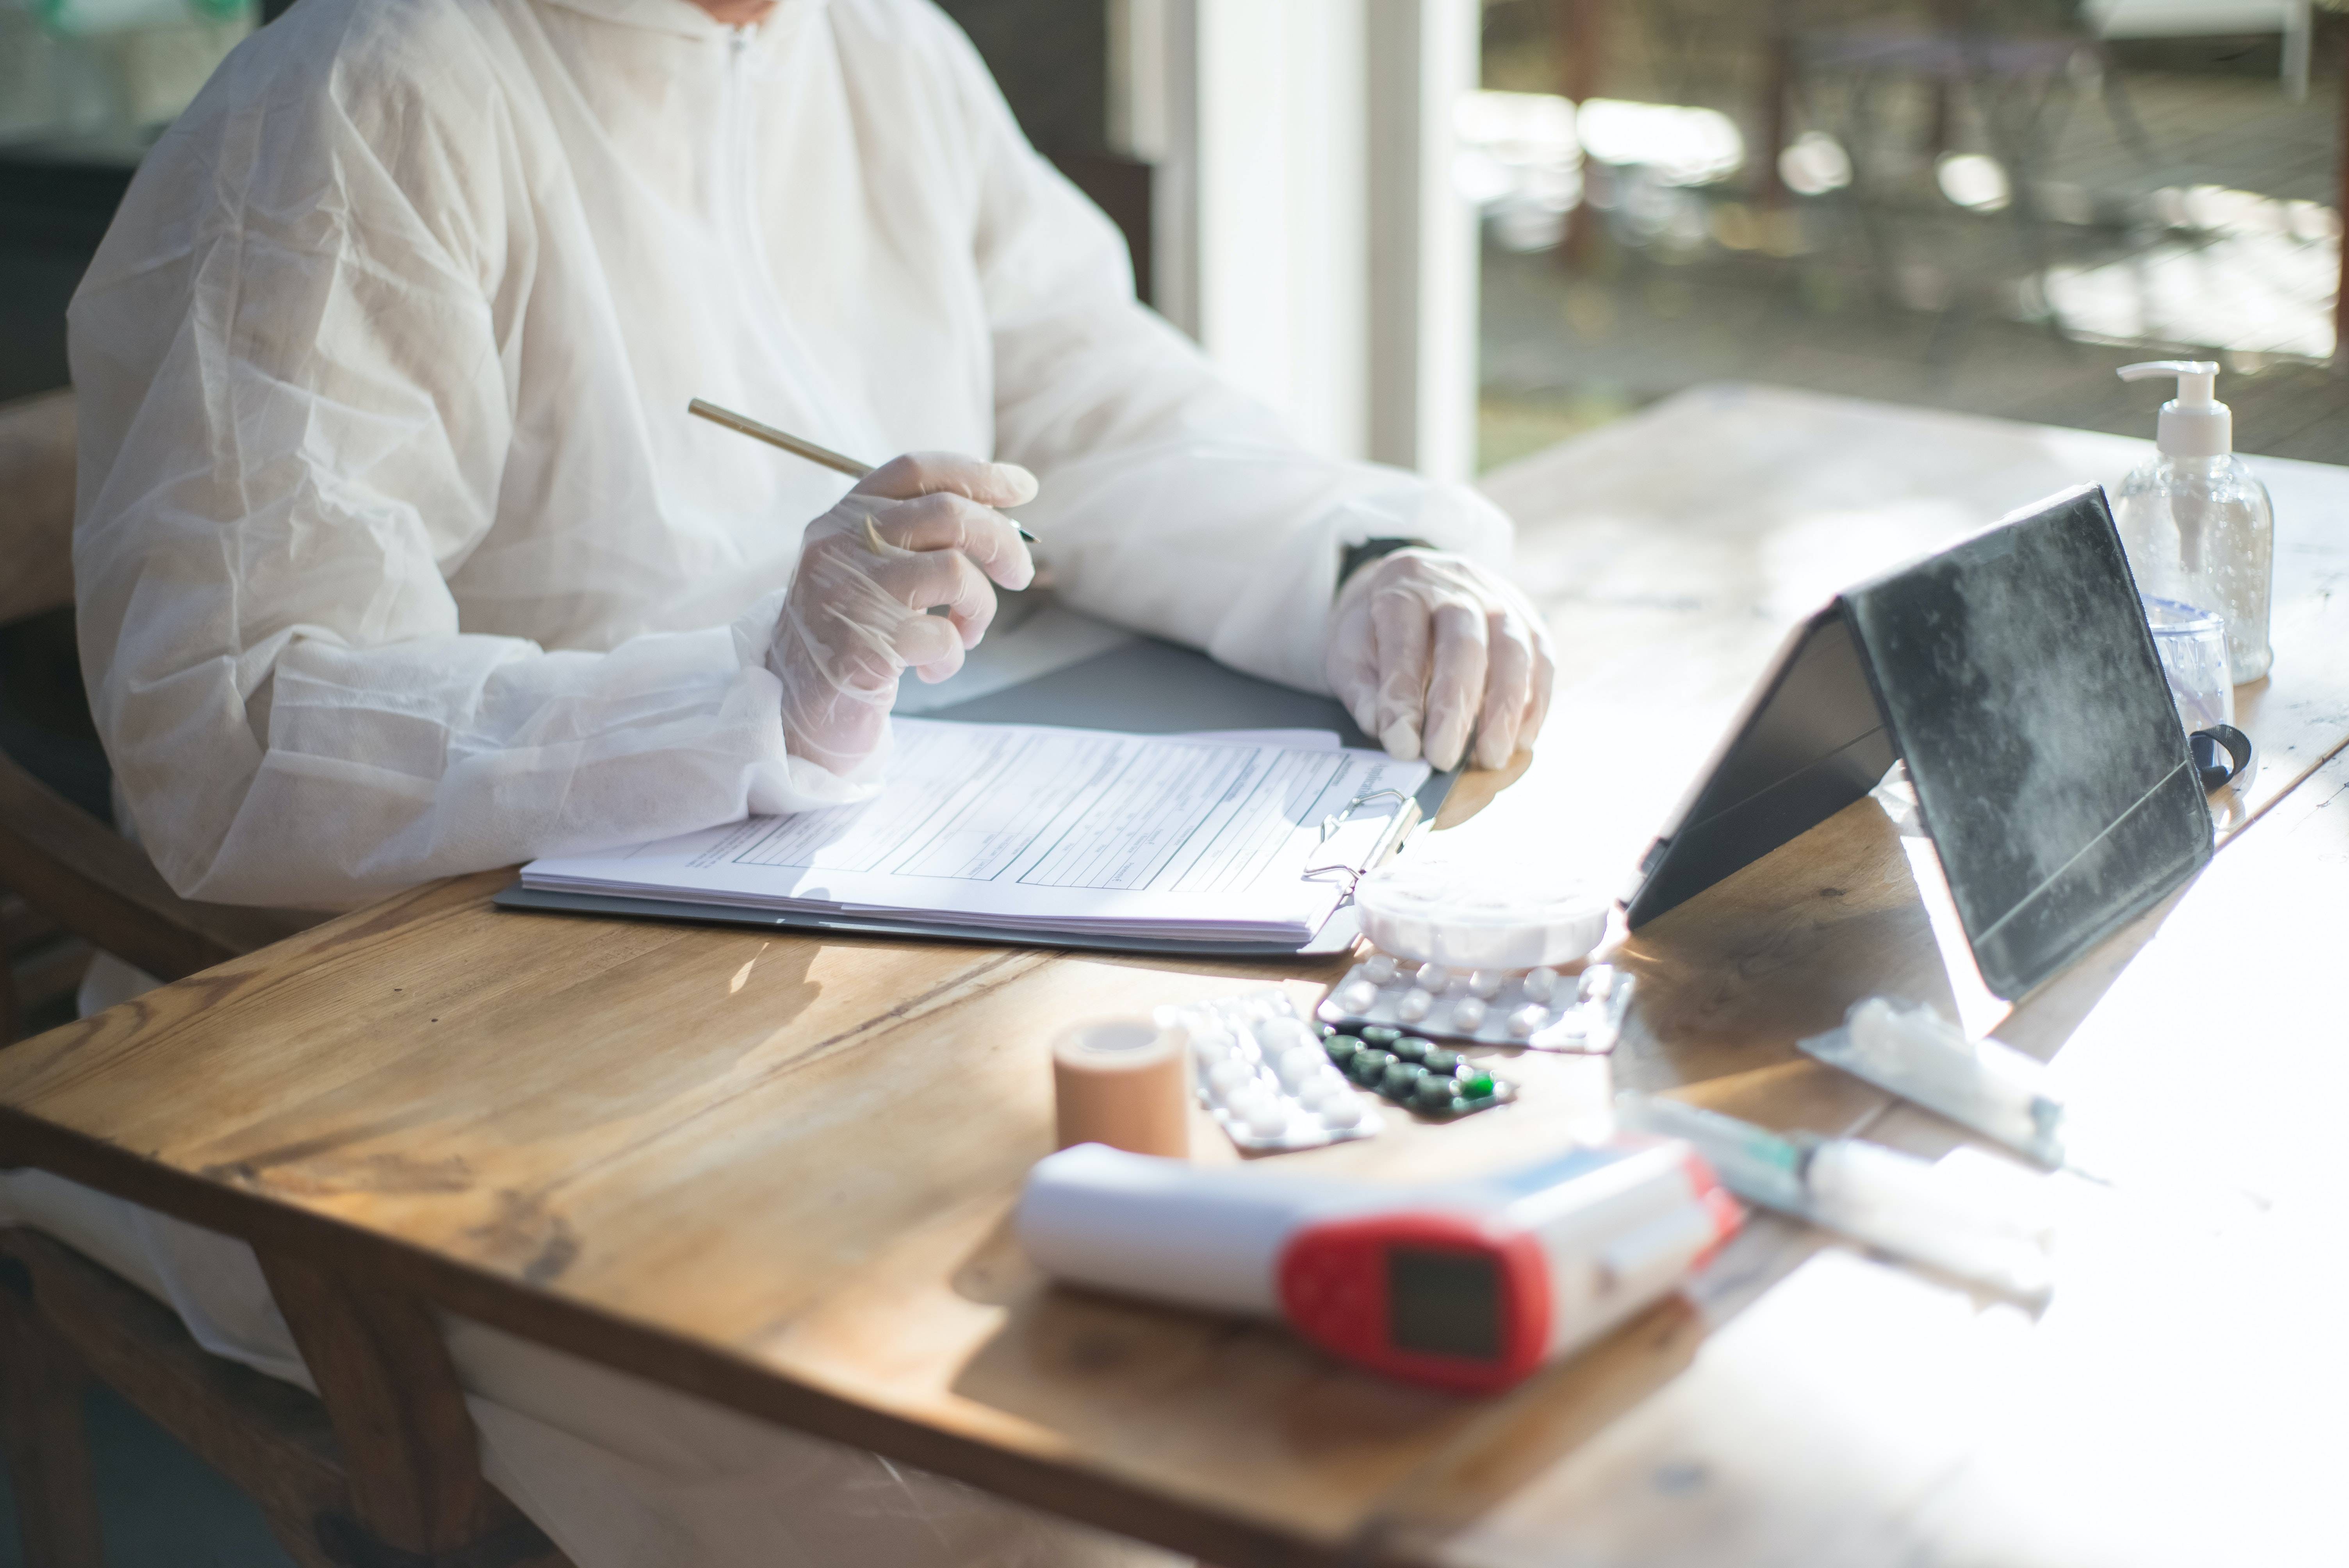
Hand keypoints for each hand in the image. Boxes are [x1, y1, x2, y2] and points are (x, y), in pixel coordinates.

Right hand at [769, 452, 1035, 775]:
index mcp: (841, 519)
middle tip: (1019, 574)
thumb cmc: (847, 637)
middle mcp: (838, 544)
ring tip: (966, 632)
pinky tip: (932, 670)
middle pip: (948, 513)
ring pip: (955, 571)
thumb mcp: (869, 572)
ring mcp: (848, 592)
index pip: (916, 471)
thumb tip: (1001, 520)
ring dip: (980, 606)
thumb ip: (914, 540)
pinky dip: (953, 656)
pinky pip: (944, 636)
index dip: (977, 474)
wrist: (793, 709)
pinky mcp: (863, 643)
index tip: (1022, 488)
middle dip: (1002, 541)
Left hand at [1325, 549, 1553, 771]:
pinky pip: (1542, 662)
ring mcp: (1500, 599)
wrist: (1414, 588)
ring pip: (1513, 652)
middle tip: (1443, 759)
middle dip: (1455, 707)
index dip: (1404, 696)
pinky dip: (1534, 705)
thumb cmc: (1378, 631)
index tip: (1401, 745)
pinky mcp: (1530, 621)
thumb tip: (1385, 728)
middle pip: (1464, 645)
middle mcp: (1456, 585)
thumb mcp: (1350, 651)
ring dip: (1504, 712)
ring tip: (1489, 759)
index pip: (1404, 642)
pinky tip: (1519, 741)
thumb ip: (1361, 689)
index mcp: (1403, 586)